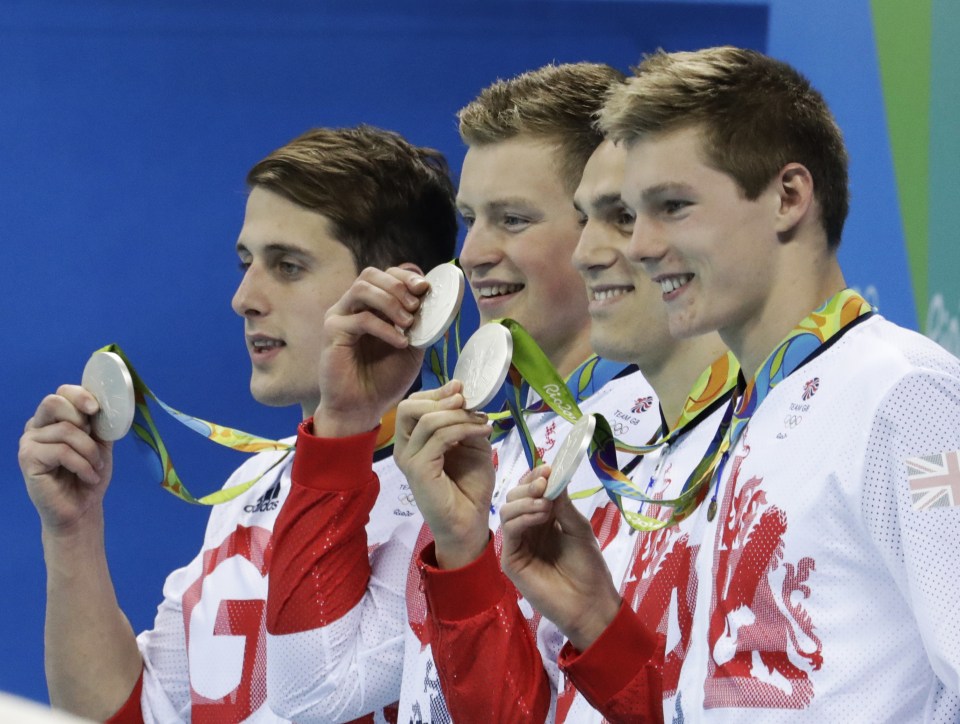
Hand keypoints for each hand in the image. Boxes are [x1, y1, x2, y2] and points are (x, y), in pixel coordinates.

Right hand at [19, 385, 113, 535]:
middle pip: (54, 402)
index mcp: (54, 418)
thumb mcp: (100, 443)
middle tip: (94, 441)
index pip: (62, 393)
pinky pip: (61, 451)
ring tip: (96, 468)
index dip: (80, 396)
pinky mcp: (27, 458)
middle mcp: (37, 426)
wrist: (82, 508)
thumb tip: (106, 403)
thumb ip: (99, 422)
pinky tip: (88, 476)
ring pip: (65, 430)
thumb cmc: (90, 474)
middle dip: (81, 420)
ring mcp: (29, 441)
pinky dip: (82, 465)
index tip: (96, 409)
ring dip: (90, 451)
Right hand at [314, 266, 429, 435]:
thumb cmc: (385, 379)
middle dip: (398, 285)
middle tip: (416, 306)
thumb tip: (439, 303)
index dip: (406, 276)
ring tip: (408, 323)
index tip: (425, 288)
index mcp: (372, 305)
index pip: (386, 275)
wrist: (363, 408)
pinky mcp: (332, 332)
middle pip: (371, 274)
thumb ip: (421, 325)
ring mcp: (340, 316)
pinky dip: (384, 328)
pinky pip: (360, 319)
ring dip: (390, 301)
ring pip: (362, 288)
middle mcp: (353, 306)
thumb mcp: (412, 348)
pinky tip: (400, 342)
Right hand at [394, 381, 493, 568]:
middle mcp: (406, 448)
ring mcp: (409, 459)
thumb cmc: (470, 487)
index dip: (436, 392)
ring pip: (426, 420)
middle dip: (439, 398)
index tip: (461, 388)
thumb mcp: (473, 445)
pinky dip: (463, 428)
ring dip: (457, 414)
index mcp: (414, 441)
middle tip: (464, 401)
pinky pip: (438, 437)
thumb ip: (465, 422)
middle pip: (408, 407)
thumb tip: (464, 398)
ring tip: (481, 420)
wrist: (470, 523)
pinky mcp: (419, 470)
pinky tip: (483, 430)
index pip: (413, 405)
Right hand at [500, 467, 620, 651]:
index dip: (536, 477)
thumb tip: (552, 474)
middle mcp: (528, 529)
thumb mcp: (579, 529)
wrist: (590, 603)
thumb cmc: (589, 567)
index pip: (531, 491)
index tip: (548, 468)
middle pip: (515, 497)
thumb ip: (563, 504)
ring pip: (507, 511)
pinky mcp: (511, 560)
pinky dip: (523, 518)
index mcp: (544, 519)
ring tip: (546, 505)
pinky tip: (540, 516)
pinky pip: (509, 532)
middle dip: (529, 486)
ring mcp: (518, 544)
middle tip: (545, 483)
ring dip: (526, 501)